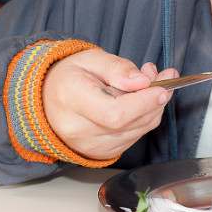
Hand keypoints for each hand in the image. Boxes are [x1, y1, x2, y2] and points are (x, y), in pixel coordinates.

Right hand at [42, 48, 176, 160]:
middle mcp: (78, 130)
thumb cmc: (69, 77)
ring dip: (152, 108)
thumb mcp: (91, 58)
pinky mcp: (101, 153)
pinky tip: (139, 101)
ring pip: (136, 131)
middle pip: (129, 123)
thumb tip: (143, 82)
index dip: (144, 102)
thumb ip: (118, 68)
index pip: (115, 113)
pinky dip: (143, 119)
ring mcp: (89, 146)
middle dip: (155, 100)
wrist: (48, 100)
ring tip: (147, 83)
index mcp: (71, 100)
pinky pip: (133, 137)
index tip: (161, 87)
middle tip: (163, 77)